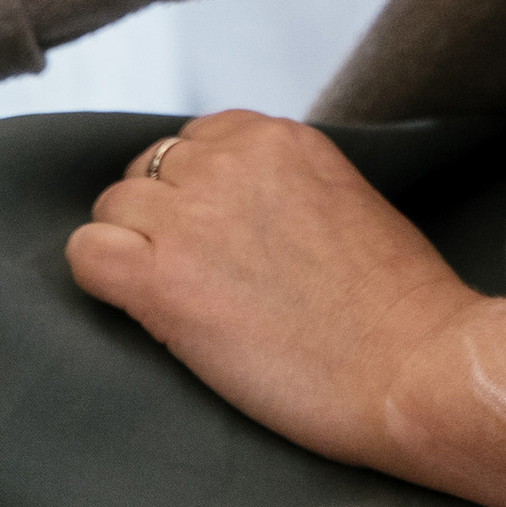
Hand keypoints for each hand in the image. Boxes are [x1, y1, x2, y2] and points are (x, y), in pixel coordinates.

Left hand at [68, 110, 505, 506]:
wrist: (418, 368)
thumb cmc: (401, 309)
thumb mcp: (348, 203)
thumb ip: (286, 189)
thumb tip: (240, 212)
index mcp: (280, 138)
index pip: (197, 140)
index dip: (198, 193)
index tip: (219, 239)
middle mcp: (229, 161)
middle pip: (149, 171)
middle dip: (162, 220)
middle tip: (197, 278)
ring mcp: (192, 217)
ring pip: (111, 209)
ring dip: (131, 251)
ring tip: (174, 302)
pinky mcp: (164, 281)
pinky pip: (87, 256)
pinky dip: (100, 281)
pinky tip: (140, 313)